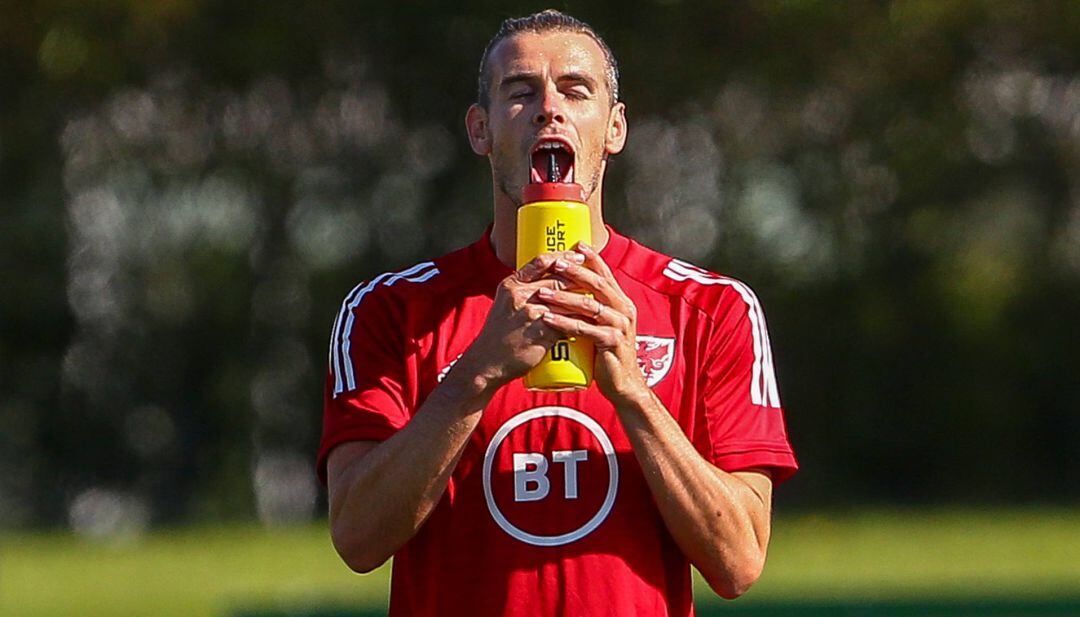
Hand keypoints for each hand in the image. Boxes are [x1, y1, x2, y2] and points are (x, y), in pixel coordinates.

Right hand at [451, 251, 584, 392]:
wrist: (487, 361)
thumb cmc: (498, 333)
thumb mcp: (505, 303)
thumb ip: (523, 290)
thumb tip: (548, 279)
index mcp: (511, 285)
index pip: (540, 261)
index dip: (562, 256)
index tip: (578, 256)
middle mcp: (520, 296)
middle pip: (558, 279)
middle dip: (579, 277)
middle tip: (595, 277)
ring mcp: (531, 314)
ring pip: (566, 301)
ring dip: (583, 299)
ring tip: (597, 298)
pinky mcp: (542, 333)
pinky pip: (568, 323)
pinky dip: (580, 321)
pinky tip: (591, 321)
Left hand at [536, 243, 648, 405]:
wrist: (623, 384)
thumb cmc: (607, 354)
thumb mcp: (603, 326)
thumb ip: (593, 309)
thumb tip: (571, 291)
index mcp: (621, 303)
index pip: (606, 275)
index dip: (592, 258)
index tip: (577, 243)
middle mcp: (624, 310)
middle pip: (599, 284)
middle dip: (576, 271)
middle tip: (556, 262)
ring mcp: (619, 326)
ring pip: (589, 305)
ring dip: (564, 296)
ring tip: (542, 292)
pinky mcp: (611, 342)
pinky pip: (585, 329)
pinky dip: (564, 322)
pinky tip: (548, 318)